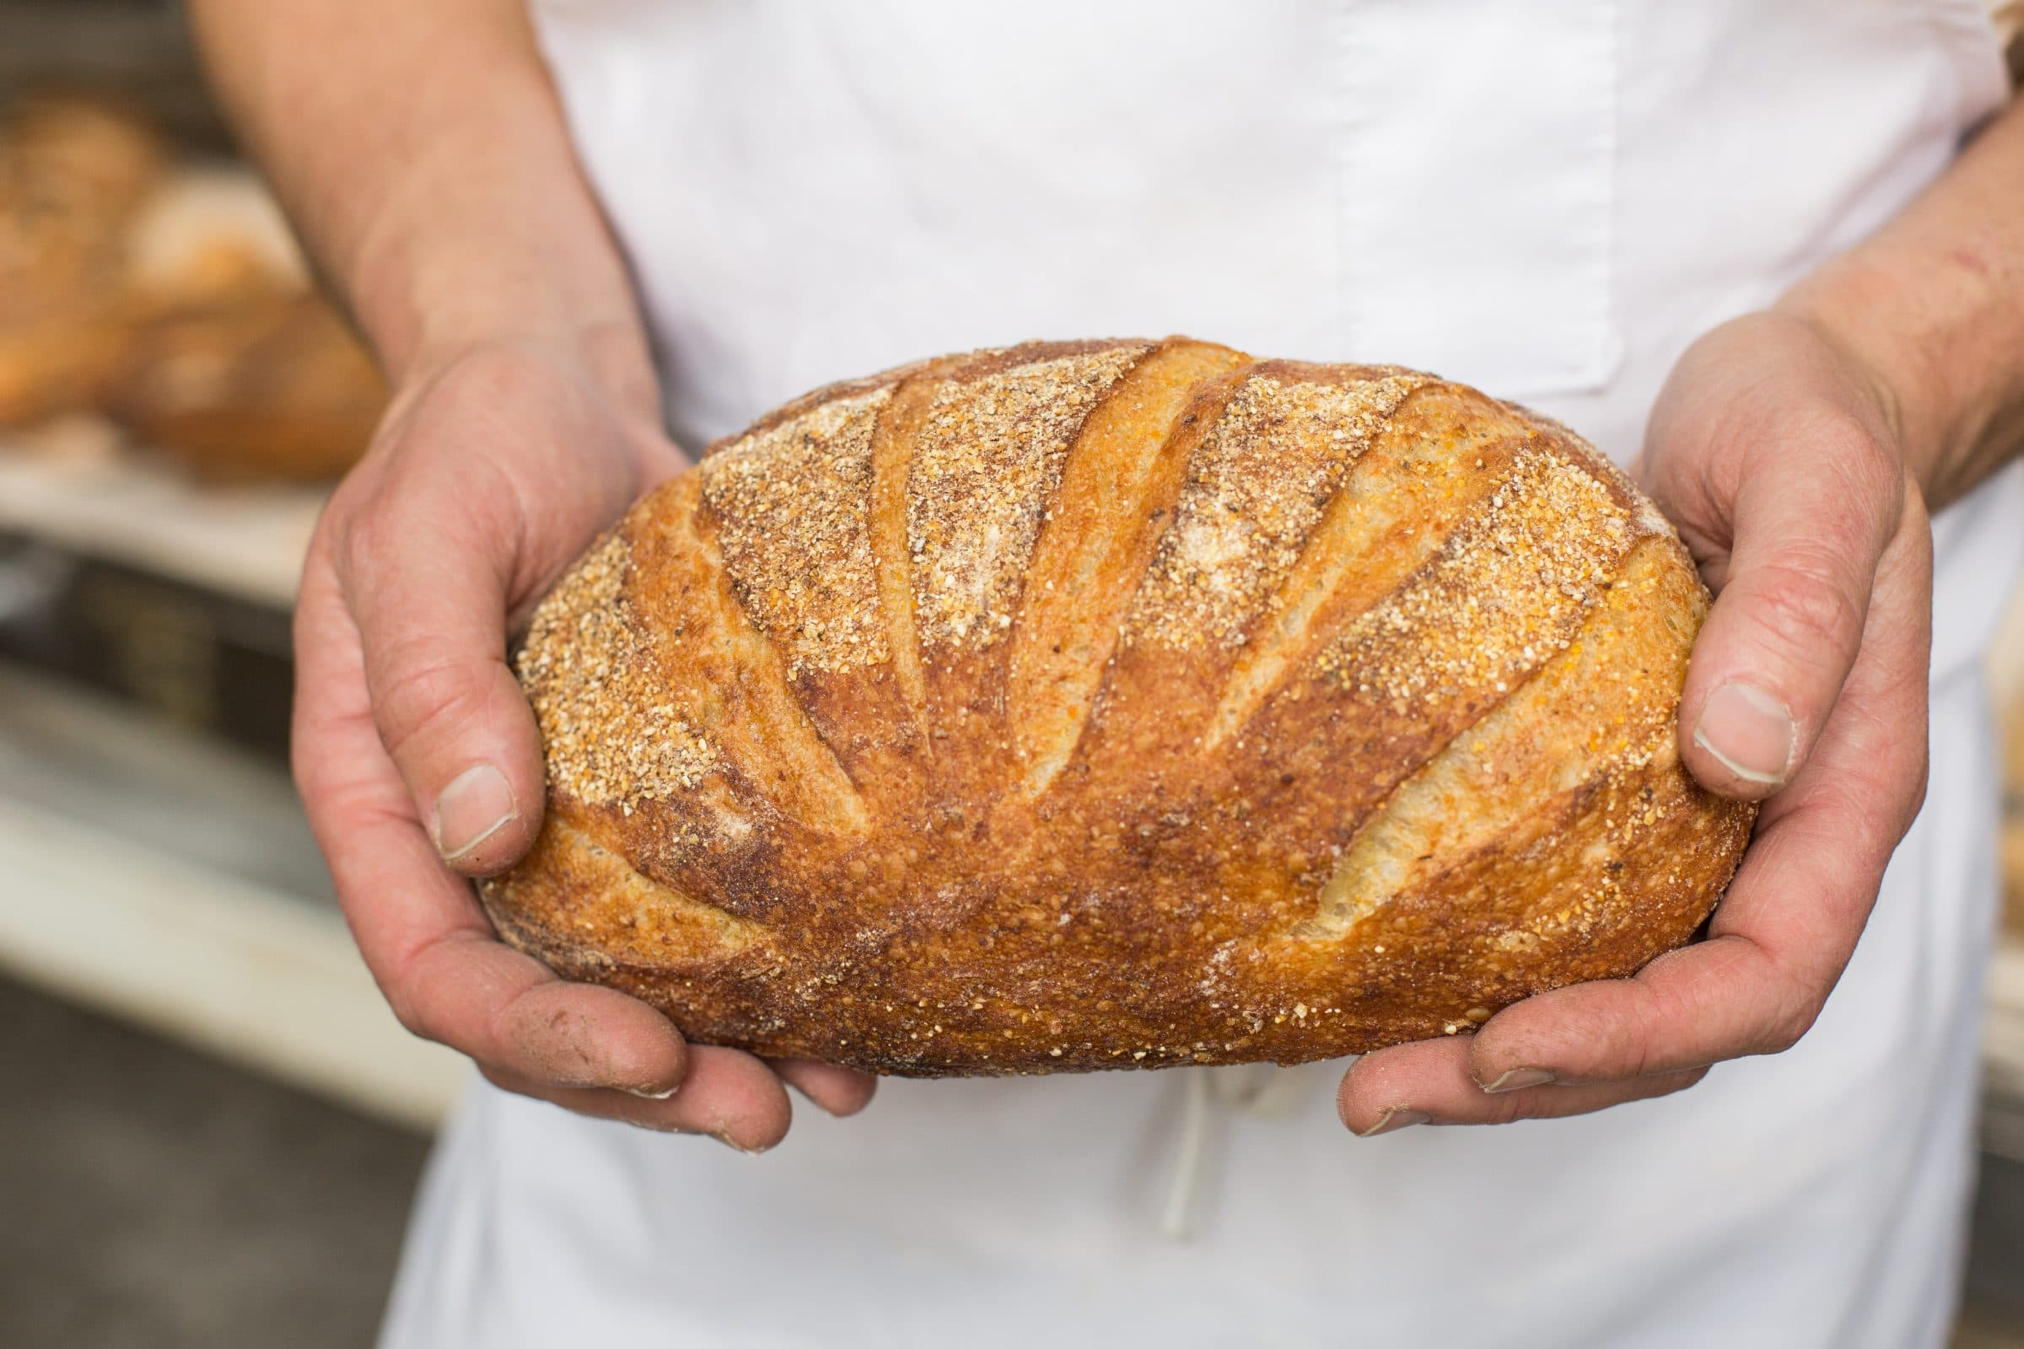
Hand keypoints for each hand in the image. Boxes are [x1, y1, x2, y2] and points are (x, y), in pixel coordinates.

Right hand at [293, 337, 876, 1147]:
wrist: (556, 391)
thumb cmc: (473, 443)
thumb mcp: (428, 538)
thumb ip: (436, 682)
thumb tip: (478, 837)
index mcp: (380, 795)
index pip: (430, 964)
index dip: (530, 1030)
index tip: (644, 1054)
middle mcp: (467, 837)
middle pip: (533, 1008)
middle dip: (638, 1080)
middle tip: (755, 1112)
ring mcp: (563, 828)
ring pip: (621, 987)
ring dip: (712, 1057)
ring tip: (823, 1093)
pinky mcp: (653, 800)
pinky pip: (698, 917)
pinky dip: (767, 978)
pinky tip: (851, 1017)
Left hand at [1337, 310, 1932, 1133]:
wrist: (1783, 394)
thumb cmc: (1810, 425)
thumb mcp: (1815, 484)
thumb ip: (1796, 613)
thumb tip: (1734, 758)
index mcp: (1840, 791)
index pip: (1767, 972)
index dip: (1643, 1033)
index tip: (1510, 1043)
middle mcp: (1770, 835)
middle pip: (1674, 1021)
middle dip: (1536, 1082)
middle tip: (1380, 1095)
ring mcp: (1698, 827)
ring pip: (1615, 991)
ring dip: (1497, 1055)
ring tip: (1367, 1078)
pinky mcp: (1622, 795)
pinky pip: (1567, 914)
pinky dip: (1485, 965)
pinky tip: (1389, 972)